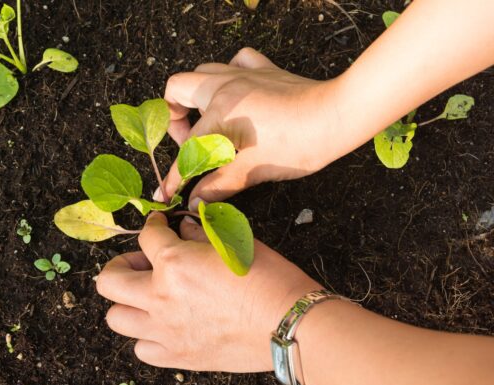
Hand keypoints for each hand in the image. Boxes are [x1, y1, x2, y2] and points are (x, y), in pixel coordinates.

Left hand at [95, 212, 320, 372]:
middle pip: (108, 281)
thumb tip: (184, 228)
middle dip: (120, 265)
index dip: (153, 226)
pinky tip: (164, 326)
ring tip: (148, 298)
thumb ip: (200, 233)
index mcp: (173, 262)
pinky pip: (142, 349)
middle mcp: (159, 297)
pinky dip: (147, 337)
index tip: (160, 227)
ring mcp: (164, 330)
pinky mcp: (177, 356)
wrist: (289, 325)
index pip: (146, 236)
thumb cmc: (269, 278)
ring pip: (116, 318)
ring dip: (127, 303)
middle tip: (141, 263)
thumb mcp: (233, 242)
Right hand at [159, 48, 354, 208]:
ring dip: (197, 96)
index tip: (168, 190)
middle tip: (191, 142)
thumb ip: (219, 185)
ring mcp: (244, 73)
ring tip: (209, 121)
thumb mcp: (254, 170)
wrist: (338, 116)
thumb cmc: (300, 143)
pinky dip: (229, 75)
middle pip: (177, 88)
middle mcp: (225, 86)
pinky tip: (235, 93)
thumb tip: (196, 200)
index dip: (175, 175)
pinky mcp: (264, 69)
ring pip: (203, 72)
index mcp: (220, 111)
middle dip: (175, 117)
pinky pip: (236, 61)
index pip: (188, 147)